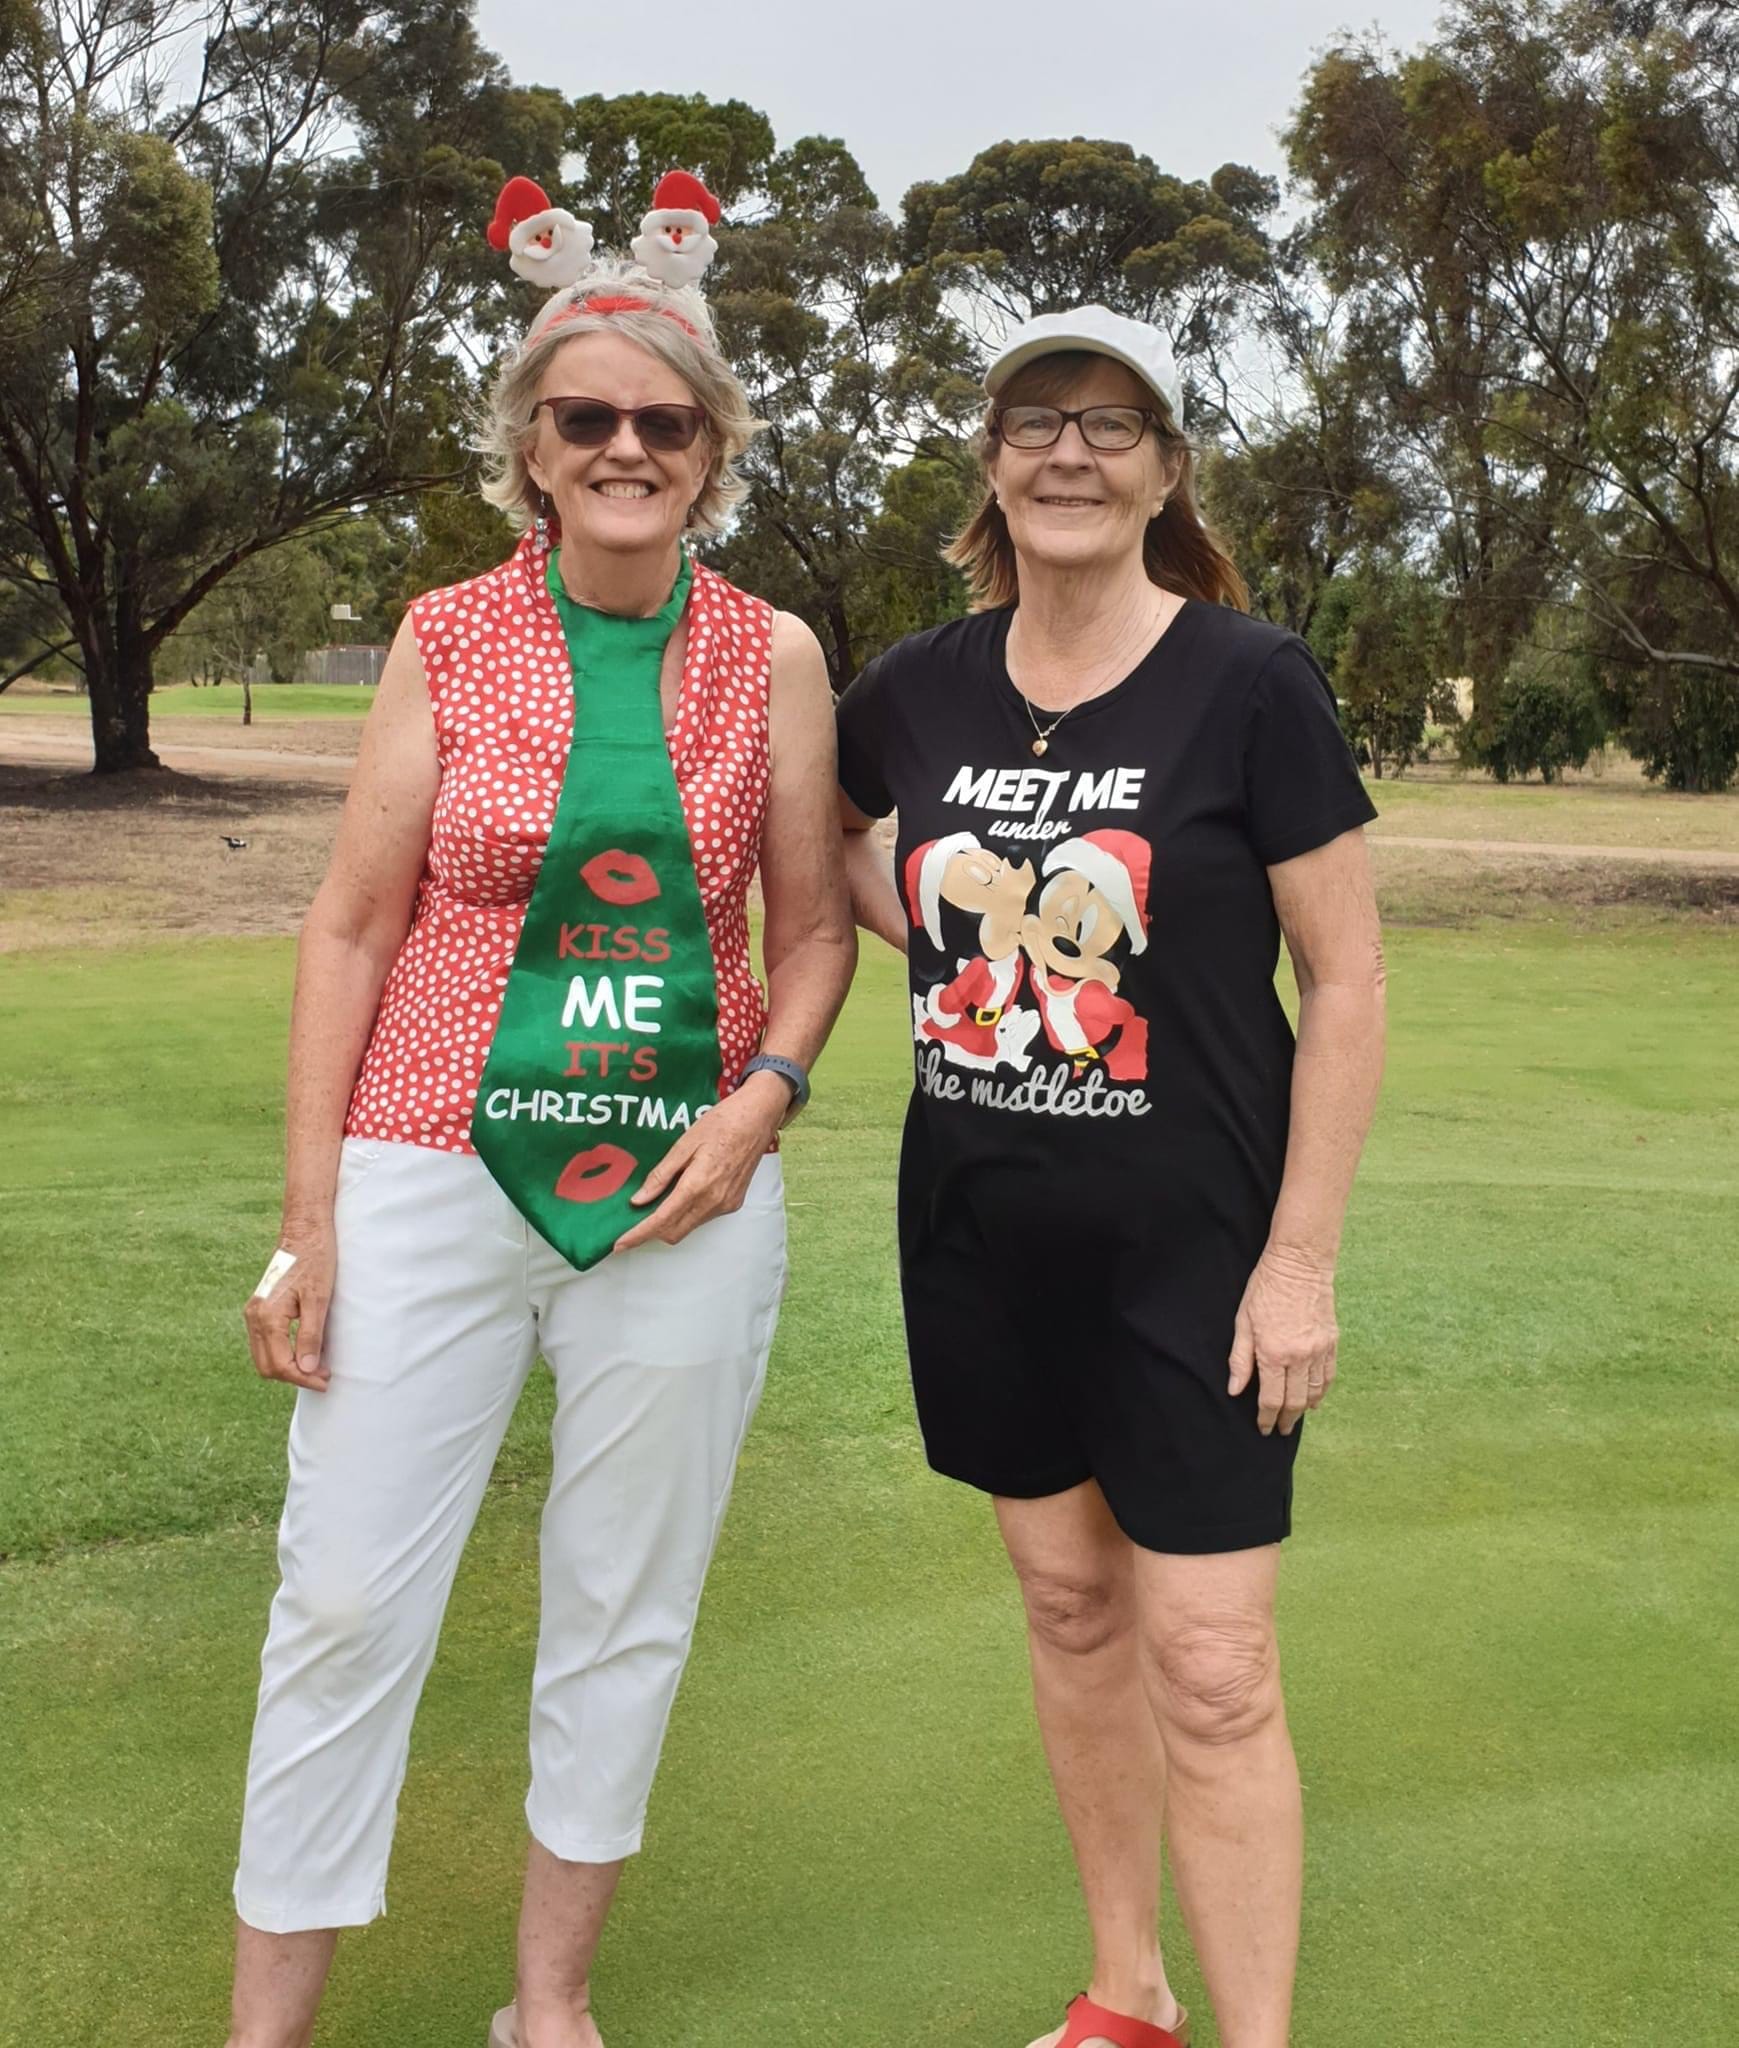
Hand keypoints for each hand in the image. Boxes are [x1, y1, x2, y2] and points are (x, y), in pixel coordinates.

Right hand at [243, 1213, 336, 1392]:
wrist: (304, 1230)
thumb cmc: (315, 1259)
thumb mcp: (319, 1299)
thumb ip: (311, 1336)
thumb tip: (308, 1369)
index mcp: (266, 1316)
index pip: (280, 1364)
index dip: (303, 1378)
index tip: (325, 1382)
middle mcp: (254, 1316)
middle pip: (267, 1366)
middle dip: (294, 1377)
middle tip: (323, 1378)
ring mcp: (254, 1312)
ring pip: (264, 1356)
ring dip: (288, 1367)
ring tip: (317, 1368)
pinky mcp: (260, 1308)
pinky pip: (265, 1342)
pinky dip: (282, 1353)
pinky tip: (304, 1352)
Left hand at [613, 1074, 788, 1252]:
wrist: (757, 1119)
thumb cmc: (720, 1124)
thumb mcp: (684, 1144)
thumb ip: (661, 1175)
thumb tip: (638, 1200)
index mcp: (697, 1185)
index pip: (662, 1220)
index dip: (638, 1235)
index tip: (619, 1244)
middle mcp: (713, 1201)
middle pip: (674, 1232)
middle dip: (651, 1232)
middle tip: (632, 1222)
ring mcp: (726, 1205)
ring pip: (689, 1227)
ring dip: (670, 1223)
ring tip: (657, 1203)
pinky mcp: (734, 1203)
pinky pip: (703, 1218)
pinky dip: (687, 1214)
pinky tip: (682, 1195)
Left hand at [1227, 1242, 1338, 1436]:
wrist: (1299, 1264)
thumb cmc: (1265, 1289)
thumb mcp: (1243, 1322)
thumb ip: (1240, 1359)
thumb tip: (1236, 1390)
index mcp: (1273, 1353)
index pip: (1271, 1399)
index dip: (1267, 1418)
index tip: (1264, 1428)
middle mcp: (1300, 1357)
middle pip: (1295, 1401)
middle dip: (1286, 1420)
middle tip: (1281, 1430)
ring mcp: (1319, 1350)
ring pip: (1315, 1392)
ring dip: (1304, 1409)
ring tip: (1295, 1417)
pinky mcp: (1332, 1342)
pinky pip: (1329, 1376)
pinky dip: (1322, 1392)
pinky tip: (1314, 1399)